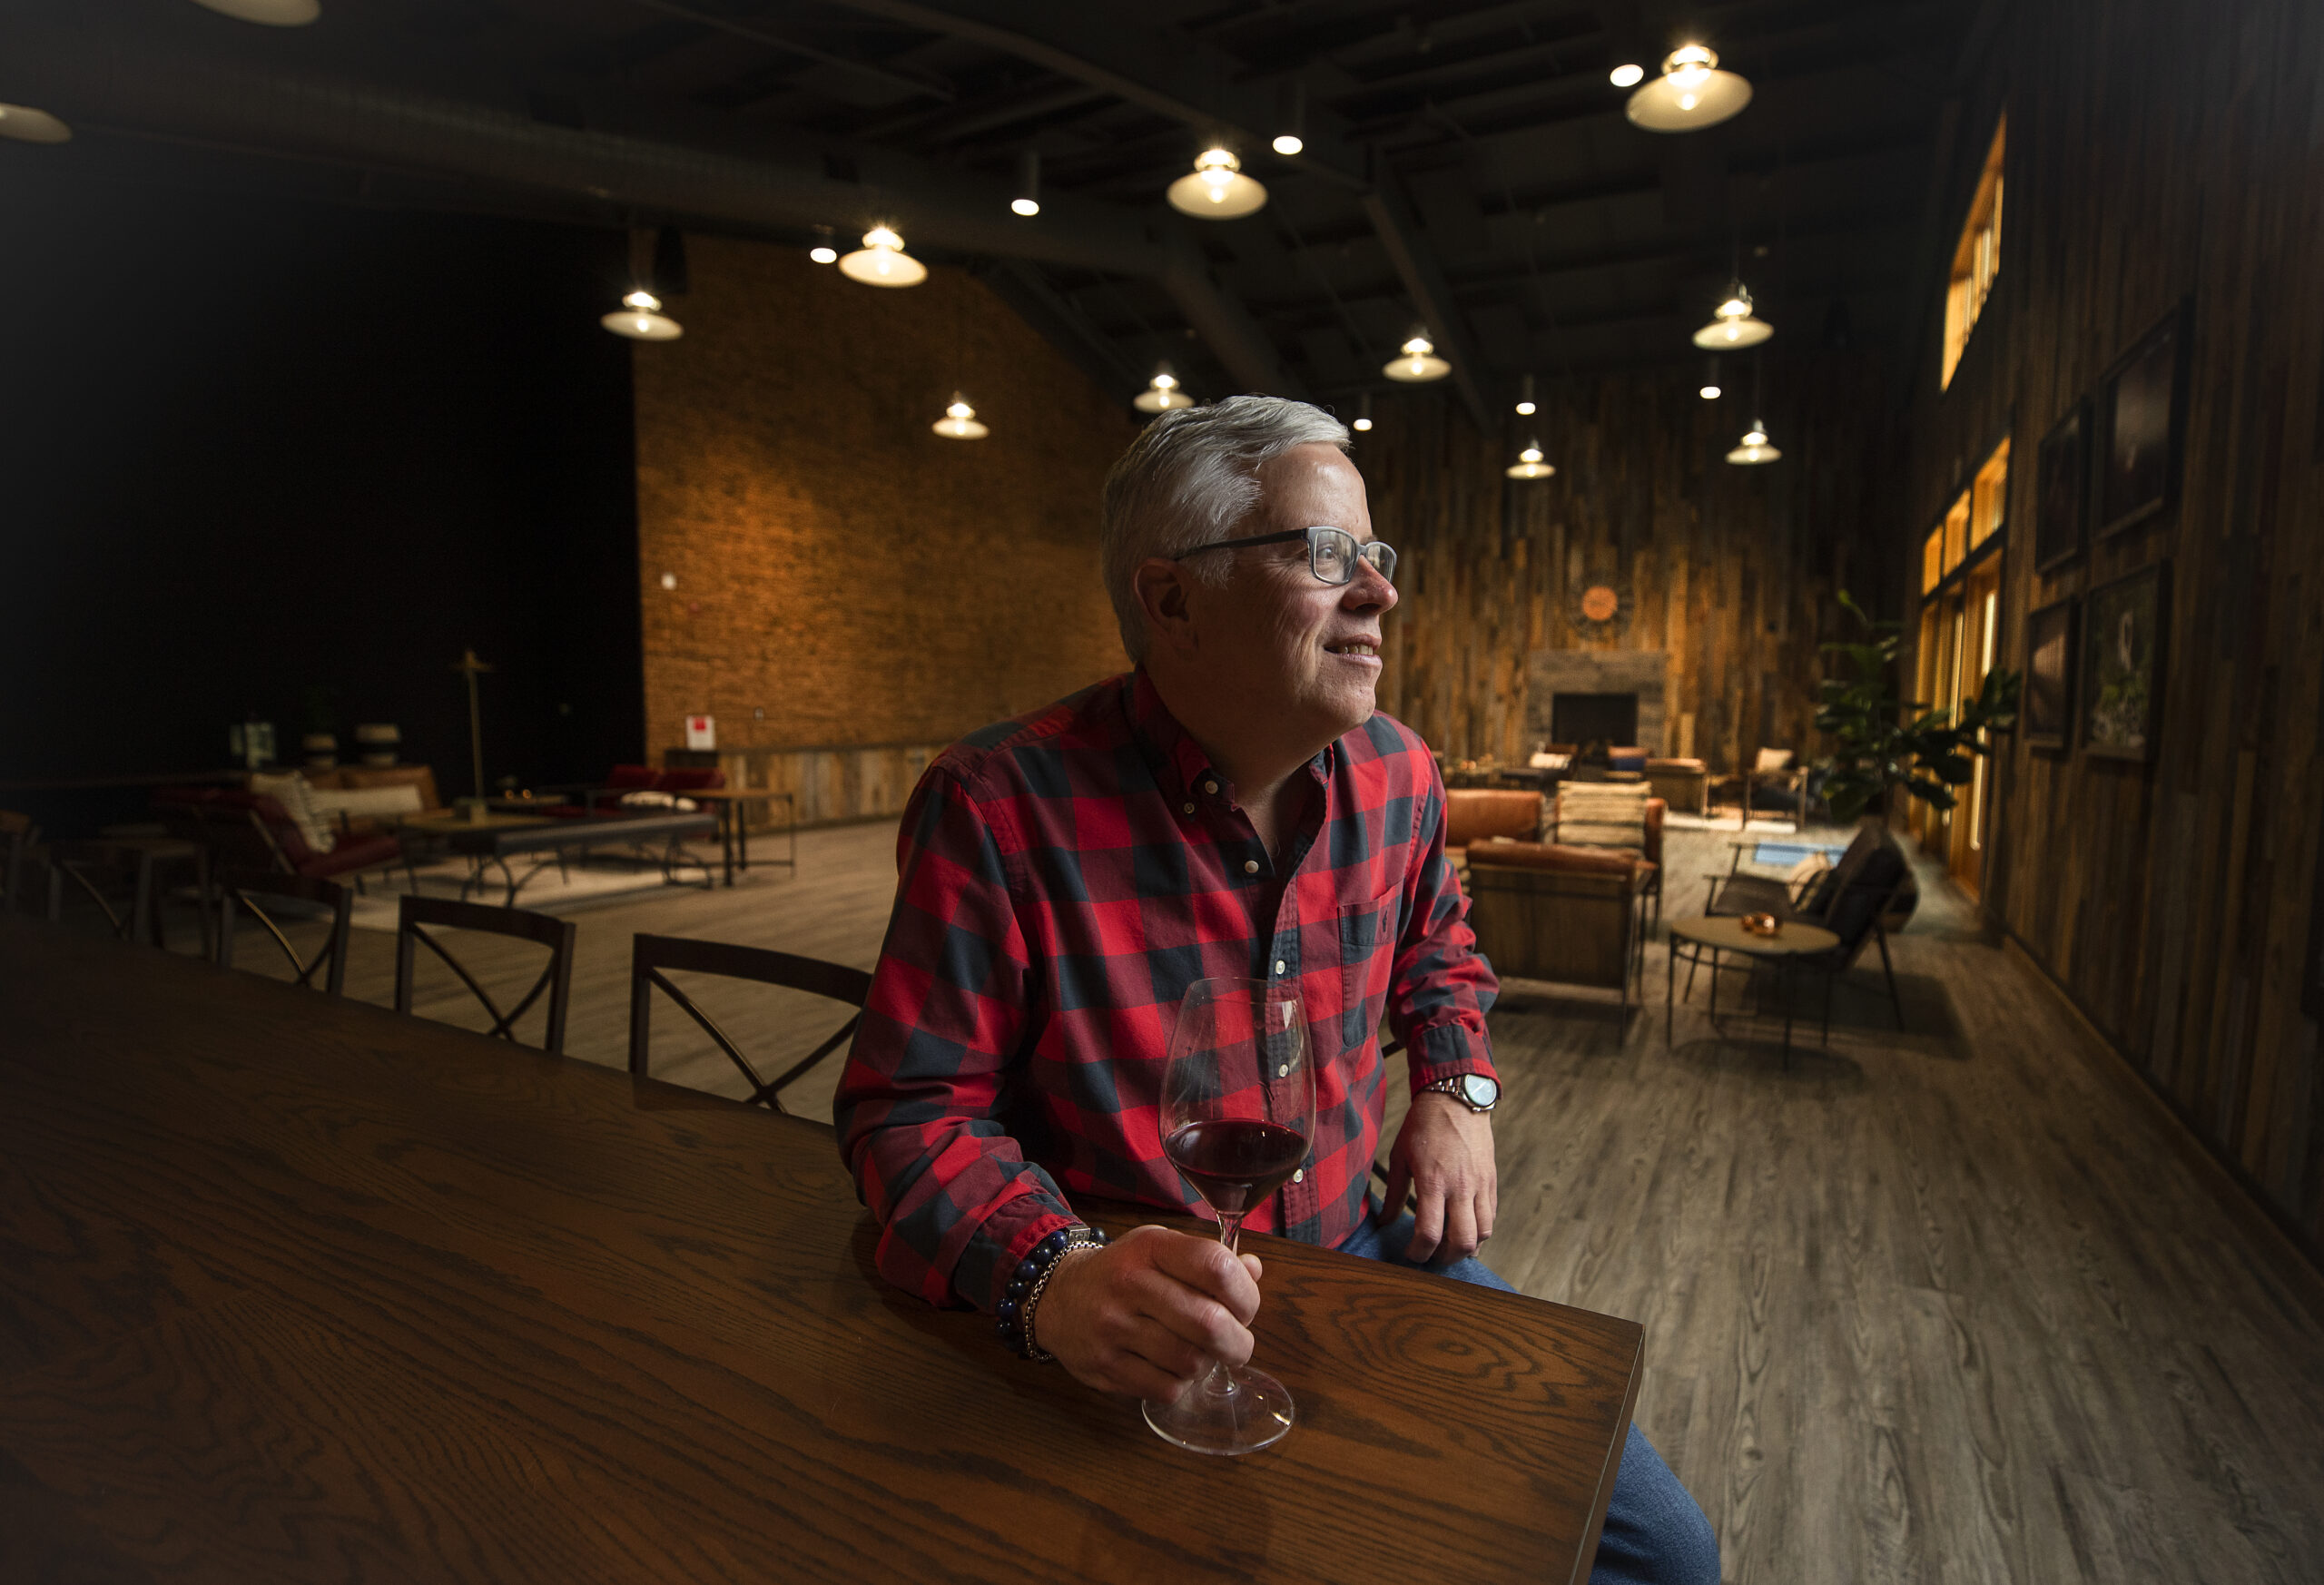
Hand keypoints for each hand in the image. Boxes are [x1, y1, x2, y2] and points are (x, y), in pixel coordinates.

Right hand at [1033, 1225, 1264, 1400]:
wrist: (1058, 1298)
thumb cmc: (1123, 1272)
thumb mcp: (1160, 1250)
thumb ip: (1208, 1260)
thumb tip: (1254, 1271)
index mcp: (1151, 1247)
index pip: (1216, 1267)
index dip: (1246, 1294)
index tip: (1246, 1308)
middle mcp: (1129, 1283)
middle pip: (1209, 1322)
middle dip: (1238, 1342)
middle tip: (1238, 1345)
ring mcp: (1113, 1328)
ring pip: (1191, 1361)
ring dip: (1207, 1364)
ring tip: (1199, 1353)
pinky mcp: (1104, 1366)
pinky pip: (1167, 1388)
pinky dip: (1180, 1383)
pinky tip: (1172, 1368)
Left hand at [1382, 1090, 1497, 1263]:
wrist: (1455, 1098)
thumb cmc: (1423, 1126)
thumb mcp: (1400, 1157)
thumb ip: (1396, 1194)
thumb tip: (1384, 1222)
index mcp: (1433, 1181)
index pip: (1430, 1232)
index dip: (1419, 1252)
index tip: (1411, 1254)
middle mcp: (1460, 1187)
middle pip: (1463, 1241)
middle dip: (1446, 1258)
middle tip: (1432, 1256)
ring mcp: (1479, 1184)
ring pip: (1484, 1233)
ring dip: (1467, 1247)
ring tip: (1449, 1245)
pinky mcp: (1491, 1180)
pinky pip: (1492, 1215)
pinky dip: (1480, 1229)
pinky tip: (1465, 1227)